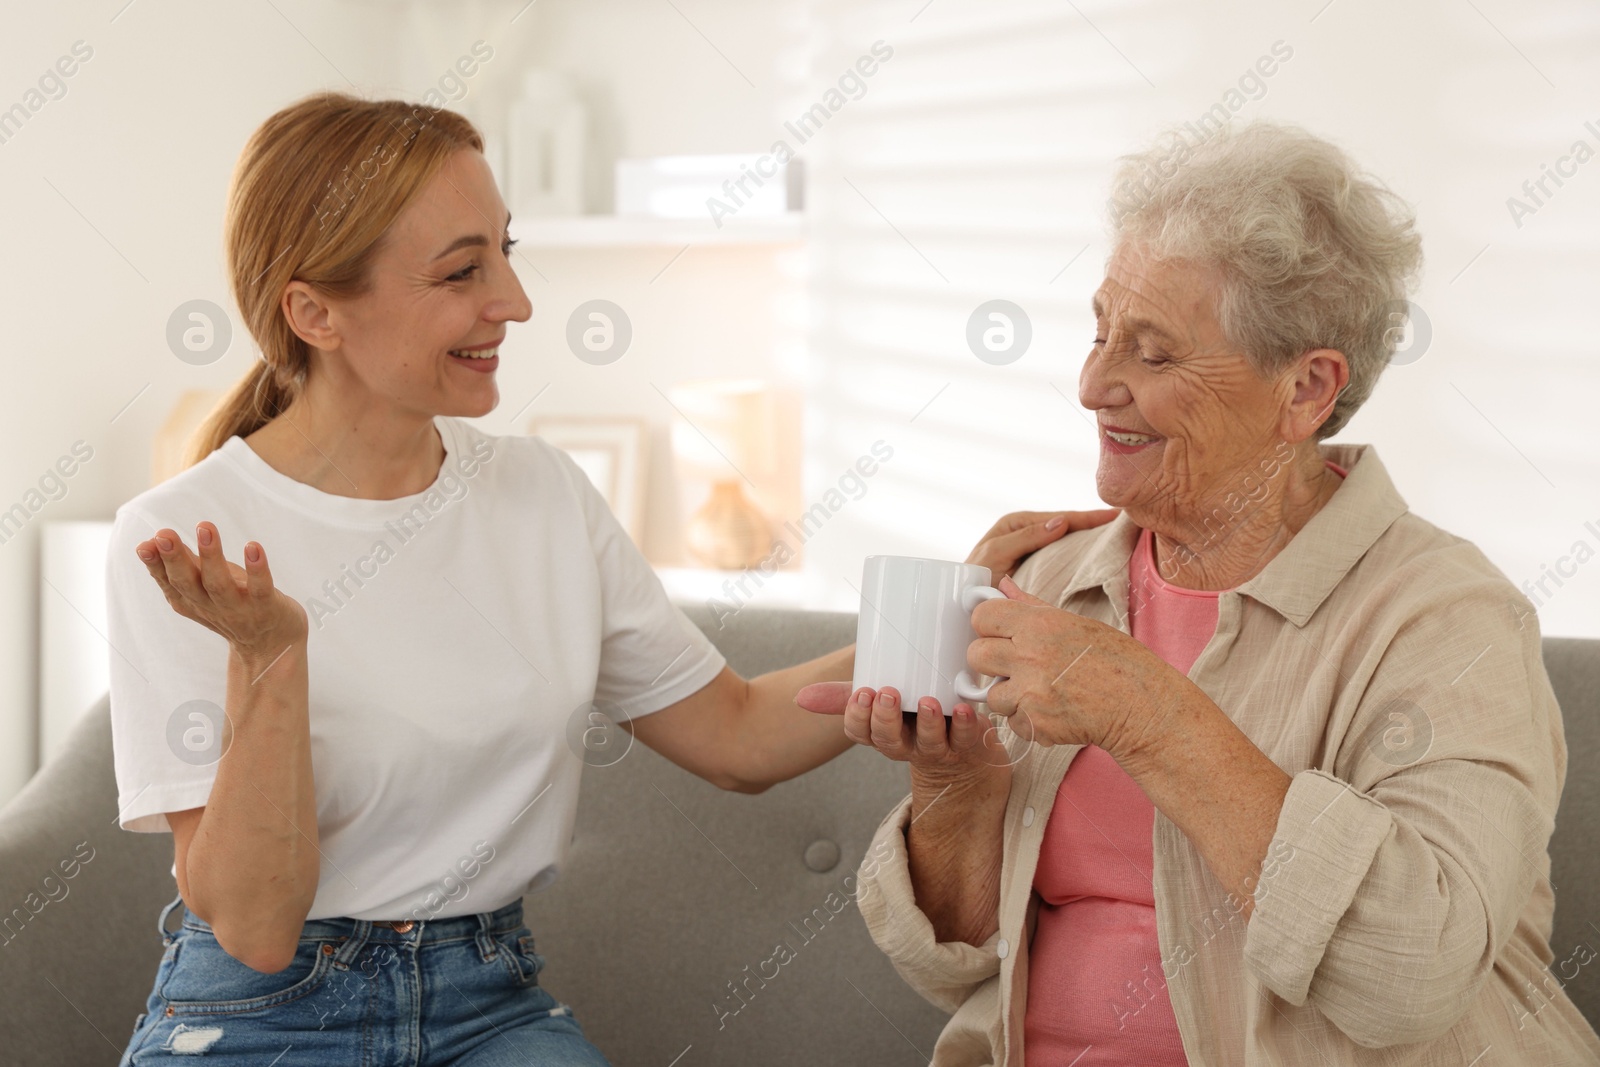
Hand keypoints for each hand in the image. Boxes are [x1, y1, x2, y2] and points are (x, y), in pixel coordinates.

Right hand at [135, 522, 307, 657]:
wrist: (272, 645)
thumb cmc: (234, 606)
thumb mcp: (204, 586)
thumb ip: (183, 563)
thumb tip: (151, 541)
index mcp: (190, 600)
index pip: (168, 581)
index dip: (155, 564)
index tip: (145, 544)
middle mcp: (210, 606)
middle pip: (187, 582)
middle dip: (174, 558)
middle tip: (164, 534)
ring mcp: (238, 608)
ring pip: (219, 584)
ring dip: (211, 556)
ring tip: (205, 527)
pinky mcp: (266, 607)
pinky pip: (260, 588)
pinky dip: (257, 569)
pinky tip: (253, 546)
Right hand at [796, 684, 1011, 796]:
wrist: (966, 752)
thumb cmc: (916, 719)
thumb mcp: (880, 705)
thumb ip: (845, 696)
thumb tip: (800, 697)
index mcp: (883, 734)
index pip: (861, 733)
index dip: (858, 717)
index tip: (862, 693)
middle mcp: (908, 746)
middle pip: (889, 741)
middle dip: (885, 719)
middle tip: (887, 693)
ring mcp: (939, 748)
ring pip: (929, 744)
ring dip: (927, 723)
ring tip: (928, 702)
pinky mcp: (968, 745)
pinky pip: (966, 740)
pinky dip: (965, 725)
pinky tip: (963, 710)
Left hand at [965, 575, 1191, 761]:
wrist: (1142, 706)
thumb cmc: (1116, 661)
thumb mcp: (1076, 623)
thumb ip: (1031, 606)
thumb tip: (1002, 585)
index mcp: (1040, 625)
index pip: (982, 617)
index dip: (988, 626)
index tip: (999, 634)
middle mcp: (1030, 656)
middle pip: (976, 655)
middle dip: (990, 662)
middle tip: (1015, 666)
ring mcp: (1030, 693)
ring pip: (991, 694)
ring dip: (1009, 696)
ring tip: (1041, 691)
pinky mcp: (1035, 724)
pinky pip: (1012, 722)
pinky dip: (1027, 721)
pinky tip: (1053, 711)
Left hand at [966, 508, 1120, 580]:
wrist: (962, 605)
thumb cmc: (972, 578)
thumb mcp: (996, 555)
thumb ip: (1024, 538)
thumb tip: (1060, 522)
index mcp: (1017, 523)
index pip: (1061, 517)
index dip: (1088, 517)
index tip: (1114, 516)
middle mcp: (1027, 532)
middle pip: (1068, 526)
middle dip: (1094, 525)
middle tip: (1125, 525)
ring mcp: (1034, 550)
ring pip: (1069, 541)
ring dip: (1090, 539)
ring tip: (1118, 538)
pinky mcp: (1037, 567)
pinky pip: (1064, 557)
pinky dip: (1081, 555)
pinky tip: (1097, 559)